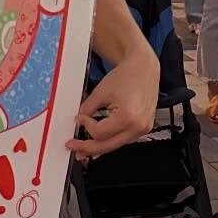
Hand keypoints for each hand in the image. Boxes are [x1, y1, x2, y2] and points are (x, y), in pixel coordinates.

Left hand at [70, 43, 158, 160]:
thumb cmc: (127, 76)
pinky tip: (100, 141)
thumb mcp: (100, 92)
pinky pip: (123, 140)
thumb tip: (78, 122)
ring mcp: (143, 129)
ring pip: (115, 146)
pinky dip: (110, 140)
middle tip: (74, 147)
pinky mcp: (144, 128)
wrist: (143, 69)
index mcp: (128, 117)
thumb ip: (87, 109)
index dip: (85, 126)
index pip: (99, 133)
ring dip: (98, 147)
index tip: (79, 118)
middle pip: (107, 146)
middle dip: (88, 148)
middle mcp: (138, 127)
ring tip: (84, 148)